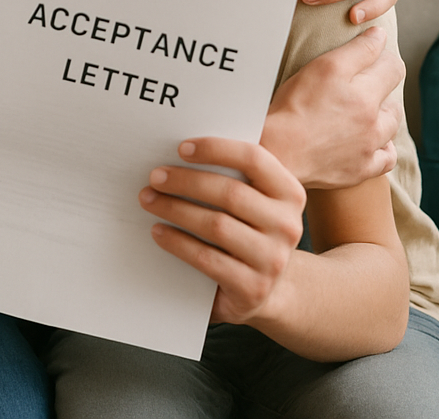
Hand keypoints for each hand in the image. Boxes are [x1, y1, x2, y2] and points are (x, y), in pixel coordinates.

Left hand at [139, 138, 305, 325]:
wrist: (264, 290)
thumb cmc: (247, 230)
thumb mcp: (253, 200)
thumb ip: (233, 174)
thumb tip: (183, 148)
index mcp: (289, 193)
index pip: (254, 159)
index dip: (216, 149)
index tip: (181, 148)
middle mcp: (287, 225)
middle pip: (230, 193)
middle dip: (186, 181)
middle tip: (155, 177)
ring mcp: (272, 260)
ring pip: (217, 225)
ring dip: (176, 209)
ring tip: (149, 200)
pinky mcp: (252, 288)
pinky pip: (206, 259)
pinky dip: (177, 242)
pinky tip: (158, 231)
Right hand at [260, 27, 403, 189]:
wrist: (277, 152)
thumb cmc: (294, 108)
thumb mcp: (323, 67)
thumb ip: (358, 50)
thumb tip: (381, 35)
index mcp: (367, 94)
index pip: (394, 67)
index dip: (382, 57)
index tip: (368, 56)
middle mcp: (374, 122)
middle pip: (393, 99)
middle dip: (380, 89)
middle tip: (355, 87)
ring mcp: (370, 149)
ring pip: (391, 127)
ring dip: (381, 118)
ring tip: (359, 113)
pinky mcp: (361, 170)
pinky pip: (385, 158)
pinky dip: (381, 148)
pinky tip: (367, 140)